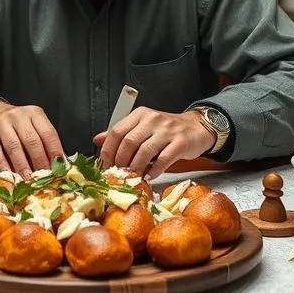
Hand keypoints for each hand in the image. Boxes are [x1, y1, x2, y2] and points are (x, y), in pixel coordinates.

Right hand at [0, 100, 63, 178]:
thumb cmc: (15, 126)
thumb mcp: (32, 127)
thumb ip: (43, 143)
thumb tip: (58, 165)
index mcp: (34, 113)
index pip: (48, 133)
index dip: (54, 151)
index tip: (58, 168)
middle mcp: (18, 115)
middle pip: (31, 140)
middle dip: (39, 161)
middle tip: (43, 178)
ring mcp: (1, 122)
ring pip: (14, 147)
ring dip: (22, 166)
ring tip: (28, 180)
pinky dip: (4, 166)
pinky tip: (9, 175)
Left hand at [93, 107, 214, 178]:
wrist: (196, 127)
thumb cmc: (166, 130)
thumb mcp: (142, 127)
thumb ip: (121, 133)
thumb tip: (97, 140)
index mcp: (140, 115)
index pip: (117, 131)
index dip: (109, 150)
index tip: (107, 165)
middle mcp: (152, 119)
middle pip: (129, 142)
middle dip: (121, 162)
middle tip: (119, 174)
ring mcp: (167, 130)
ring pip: (145, 151)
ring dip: (136, 168)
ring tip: (133, 178)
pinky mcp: (180, 142)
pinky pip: (164, 159)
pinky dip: (154, 170)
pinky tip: (150, 176)